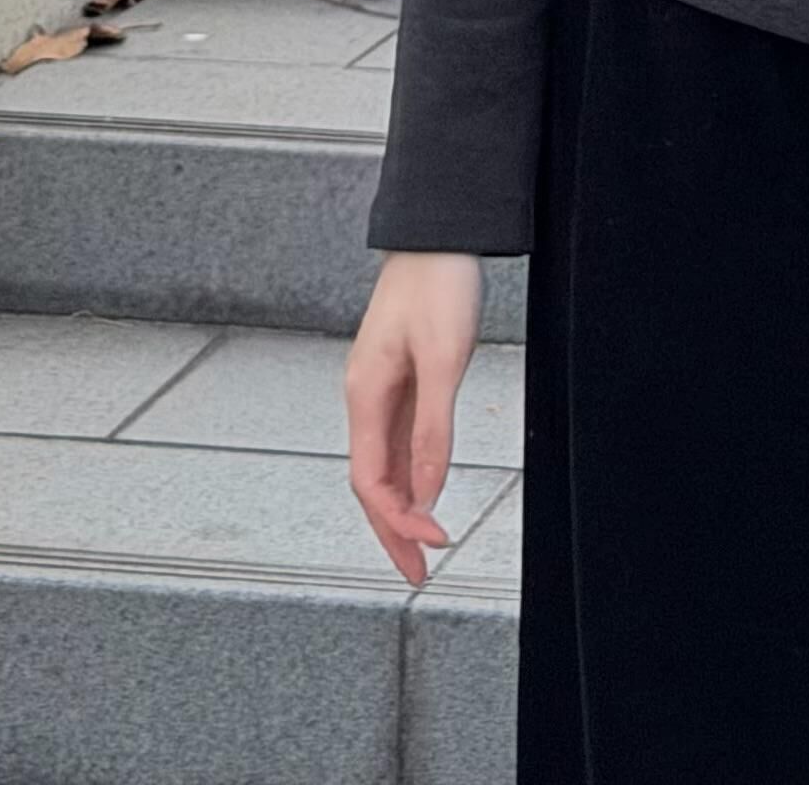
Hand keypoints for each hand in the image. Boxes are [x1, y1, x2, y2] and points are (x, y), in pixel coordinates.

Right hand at [345, 249, 485, 584]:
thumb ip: (433, 429)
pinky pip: (398, 440)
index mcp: (364, 395)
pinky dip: (410, 474)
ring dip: (401, 507)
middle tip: (417, 572)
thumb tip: (426, 491)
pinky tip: (426, 491)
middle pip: (371, 481)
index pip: (371, 481)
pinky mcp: (400, 378)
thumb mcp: (444, 359)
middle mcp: (365, 397)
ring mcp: (380, 388)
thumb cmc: (438, 285)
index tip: (433, 543)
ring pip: (383, 464)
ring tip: (422, 545)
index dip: (397, 520)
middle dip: (391, 530)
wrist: (438, 235)